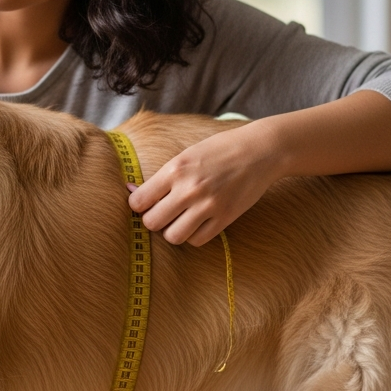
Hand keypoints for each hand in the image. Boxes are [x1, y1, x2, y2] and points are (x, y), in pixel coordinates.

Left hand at [128, 124, 281, 246]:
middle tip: (163, 212)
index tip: (145, 203)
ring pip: (173, 237)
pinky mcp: (225, 218)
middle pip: (152, 222)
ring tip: (180, 219)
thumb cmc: (219, 150)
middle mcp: (189, 189)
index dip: (138, 205)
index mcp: (175, 169)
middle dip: (154, 220)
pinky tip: (197, 222)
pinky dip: (193, 235)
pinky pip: (197, 240)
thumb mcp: (186, 155)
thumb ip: (161, 177)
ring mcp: (208, 206)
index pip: (139, 201)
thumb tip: (130, 191)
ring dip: (173, 230)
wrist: (259, 151)